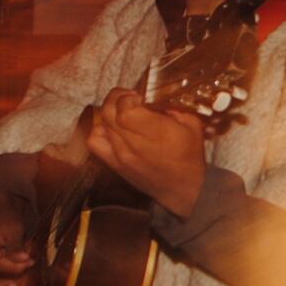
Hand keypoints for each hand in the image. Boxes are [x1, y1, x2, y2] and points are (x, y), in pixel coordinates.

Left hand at [85, 89, 206, 216]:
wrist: (184, 190)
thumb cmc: (189, 158)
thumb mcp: (191, 124)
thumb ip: (172, 106)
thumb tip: (154, 96)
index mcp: (155, 131)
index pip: (124, 106)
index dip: (129, 97)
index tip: (140, 98)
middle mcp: (134, 143)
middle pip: (108, 111)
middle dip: (118, 99)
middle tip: (131, 100)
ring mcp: (121, 155)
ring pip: (101, 123)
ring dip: (109, 113)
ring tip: (122, 114)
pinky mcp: (115, 164)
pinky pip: (94, 142)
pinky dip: (99, 130)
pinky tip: (112, 129)